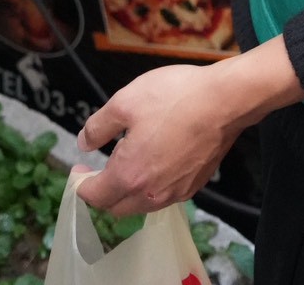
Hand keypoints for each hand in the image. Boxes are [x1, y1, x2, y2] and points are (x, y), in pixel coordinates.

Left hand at [75, 39, 303, 217]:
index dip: (80, 184)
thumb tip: (83, 144)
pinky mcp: (194, 186)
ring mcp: (175, 193)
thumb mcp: (126, 101)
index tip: (78, 169)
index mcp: (128, 175)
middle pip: (116, 207)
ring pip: (141, 204)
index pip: (95, 195)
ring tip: (126, 164)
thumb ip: (98, 126)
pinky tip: (155, 162)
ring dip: (127, 192)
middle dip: (102, 192)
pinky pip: (163, 195)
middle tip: (97, 169)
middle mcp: (150, 193)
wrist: (225, 101)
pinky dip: (150, 186)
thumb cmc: (174, 97)